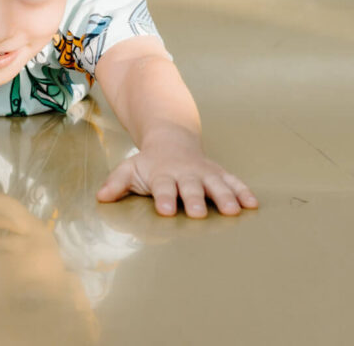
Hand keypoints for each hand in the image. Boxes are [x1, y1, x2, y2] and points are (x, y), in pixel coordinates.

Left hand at [96, 138, 257, 218]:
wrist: (171, 140)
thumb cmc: (149, 164)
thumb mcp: (129, 169)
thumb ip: (116, 183)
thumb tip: (101, 197)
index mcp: (162, 174)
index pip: (162, 187)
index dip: (164, 198)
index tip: (166, 211)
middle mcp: (185, 173)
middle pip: (190, 186)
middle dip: (194, 199)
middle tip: (198, 213)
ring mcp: (204, 173)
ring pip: (216, 184)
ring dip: (224, 197)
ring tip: (233, 211)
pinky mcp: (219, 174)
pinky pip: (233, 182)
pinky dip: (243, 191)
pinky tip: (253, 204)